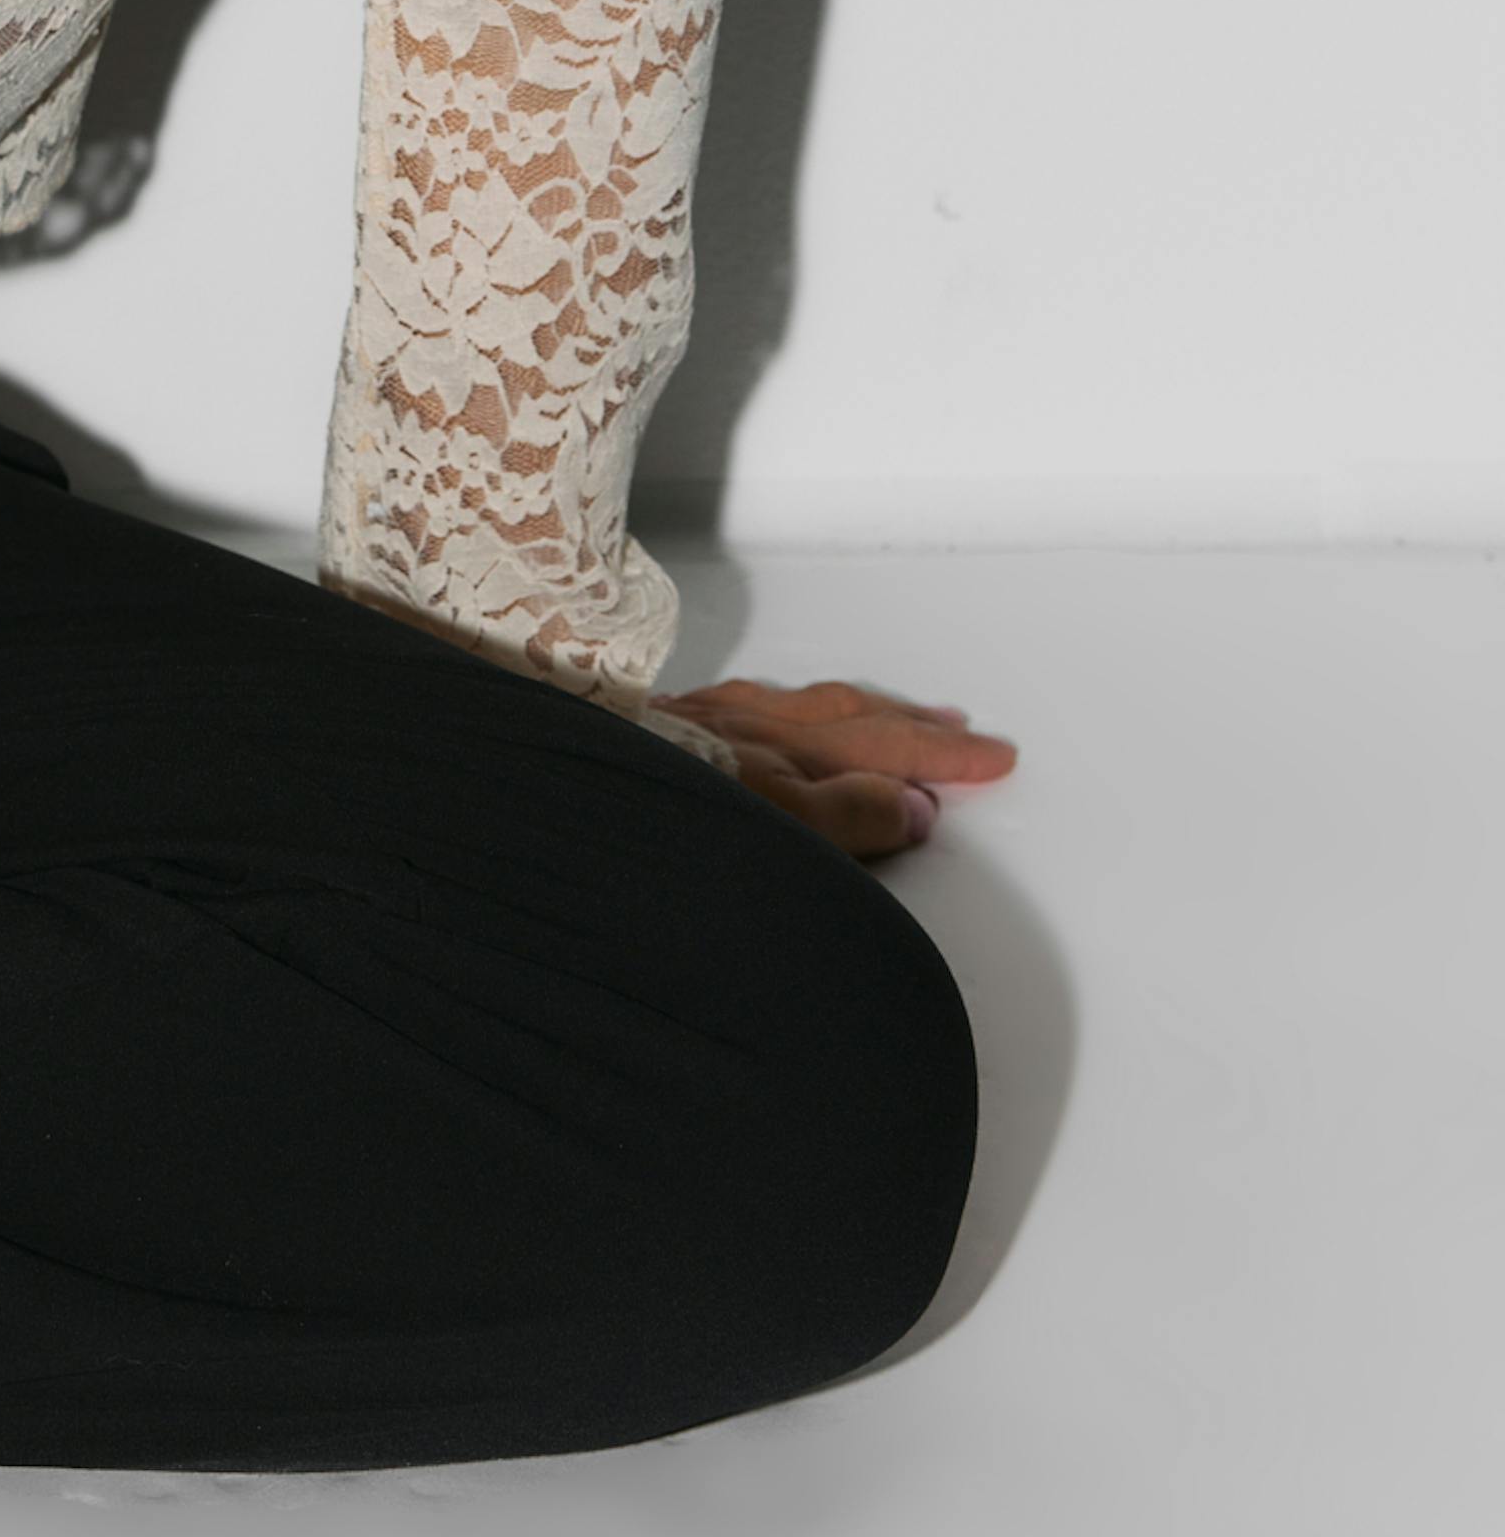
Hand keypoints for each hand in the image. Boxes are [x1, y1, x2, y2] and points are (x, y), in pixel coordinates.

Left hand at [656, 674, 1017, 859]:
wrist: (544, 790)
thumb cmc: (645, 817)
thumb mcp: (767, 829)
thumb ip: (844, 818)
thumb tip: (915, 805)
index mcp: (776, 753)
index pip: (881, 754)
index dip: (940, 759)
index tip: (993, 760)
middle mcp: (742, 726)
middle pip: (846, 718)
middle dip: (910, 726)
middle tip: (963, 732)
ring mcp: (699, 721)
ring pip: (797, 707)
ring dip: (854, 714)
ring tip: (893, 719)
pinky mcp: (658, 726)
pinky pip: (749, 706)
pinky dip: (788, 712)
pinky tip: (780, 720)